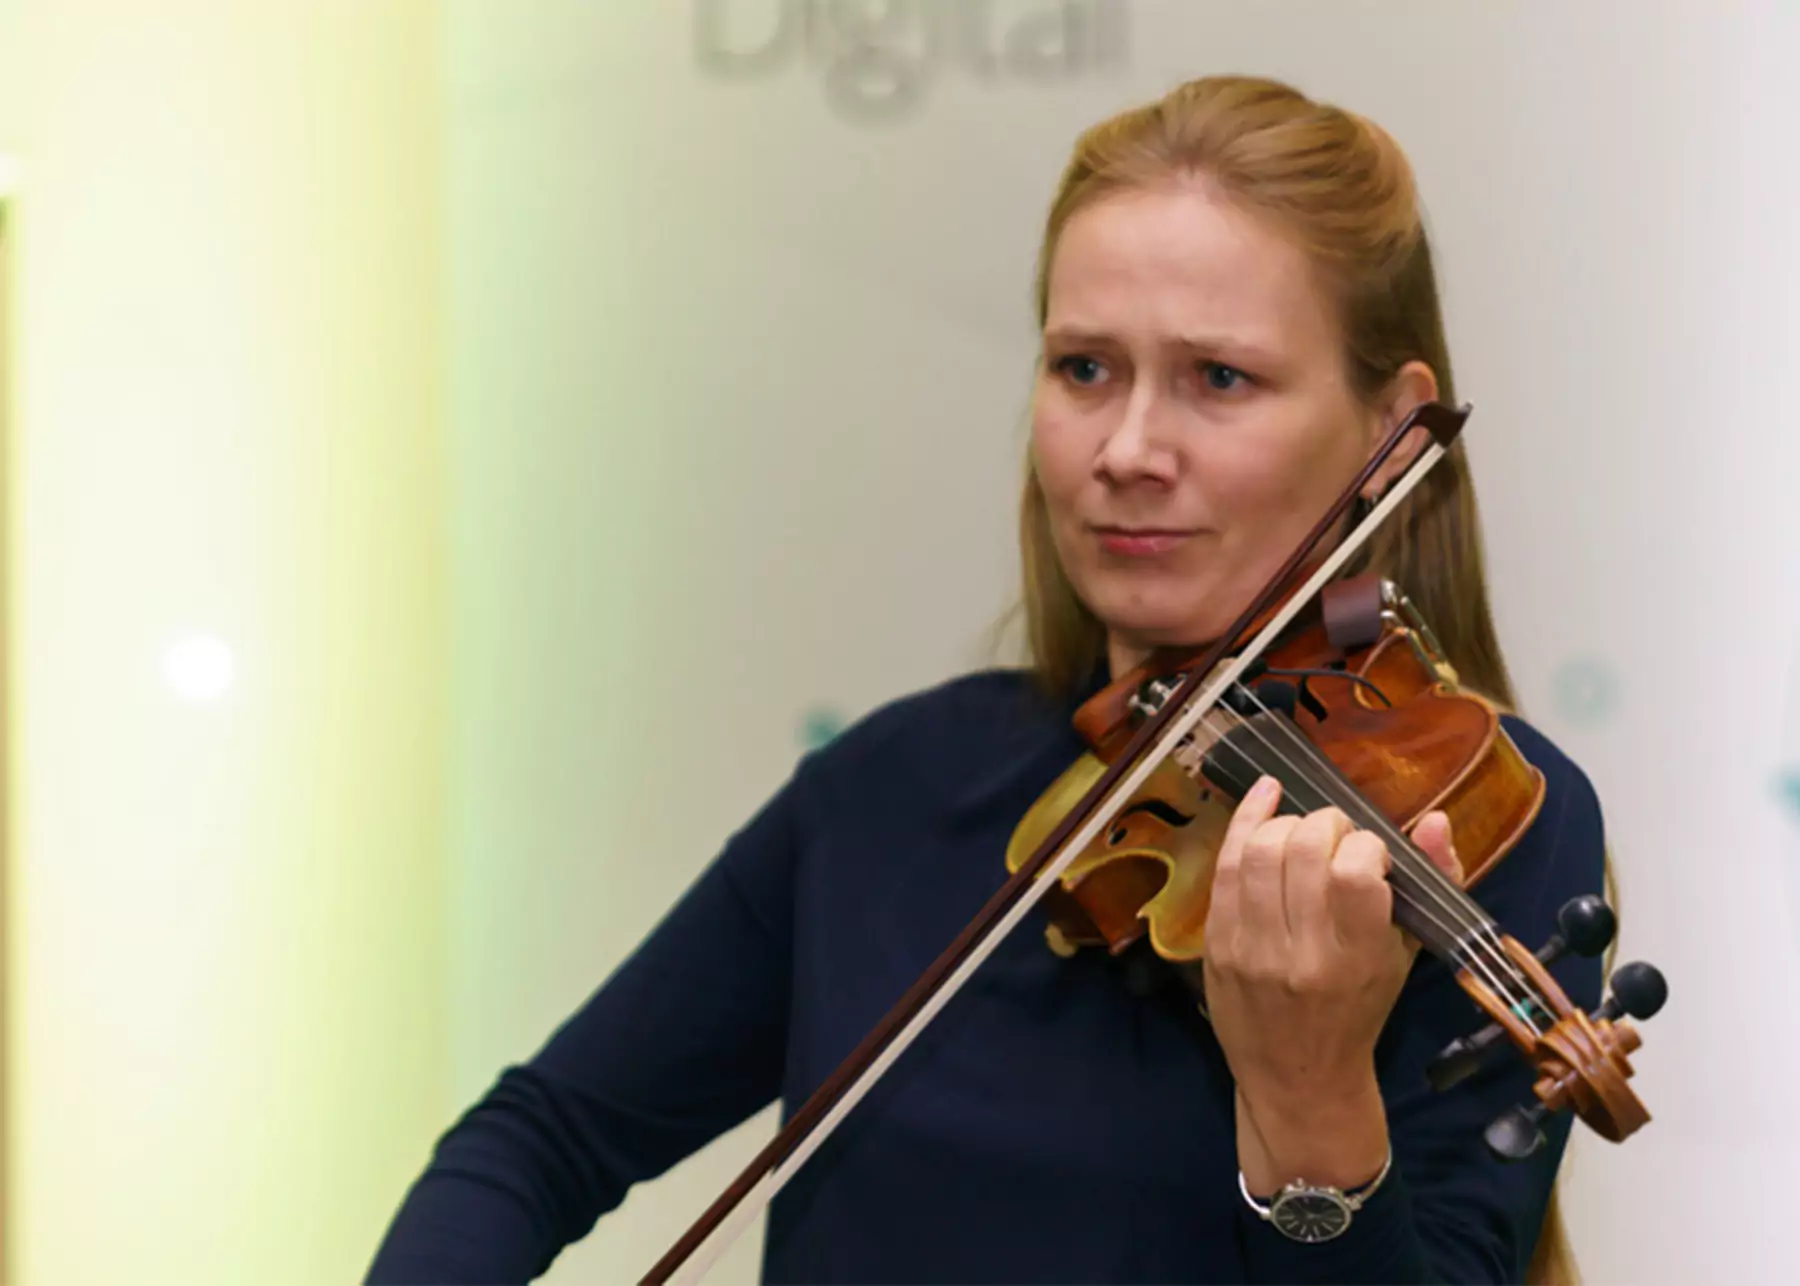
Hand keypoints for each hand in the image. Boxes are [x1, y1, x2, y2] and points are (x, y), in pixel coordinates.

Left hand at [1201, 775, 1459, 1190]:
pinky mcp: (1216, 943)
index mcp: (1358, 961)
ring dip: (1288, 823)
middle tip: (1337, 836)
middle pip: (1305, 850)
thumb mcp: (1405, 956)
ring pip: (1261, 851)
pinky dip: (1245, 822)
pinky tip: (1265, 797)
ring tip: (1305, 832)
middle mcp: (1301, 956)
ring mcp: (1251, 950)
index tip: (1371, 853)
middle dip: (1327, 823)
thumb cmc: (1360, 1011)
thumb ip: (1432, 886)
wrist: (1296, 1076)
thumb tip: (1436, 820)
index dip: (1365, 845)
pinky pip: (1225, 866)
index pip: (1355, 874)